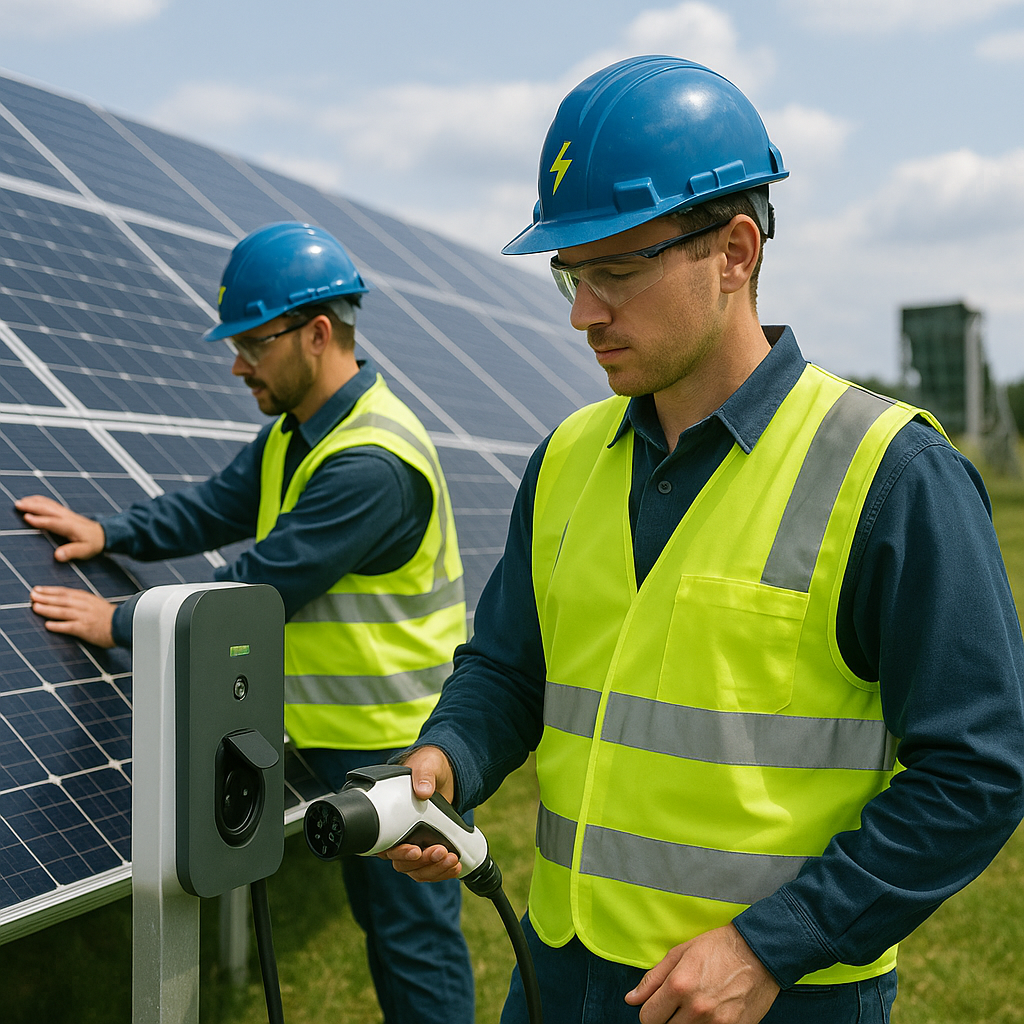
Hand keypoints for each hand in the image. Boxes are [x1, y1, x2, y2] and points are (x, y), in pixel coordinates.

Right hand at [16, 495, 104, 561]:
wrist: (104, 534)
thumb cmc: (93, 544)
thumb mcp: (85, 551)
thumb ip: (71, 553)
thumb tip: (57, 556)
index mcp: (70, 527)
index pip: (53, 522)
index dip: (40, 520)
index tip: (26, 517)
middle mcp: (67, 517)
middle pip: (48, 510)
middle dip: (32, 506)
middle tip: (17, 505)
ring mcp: (66, 513)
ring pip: (48, 504)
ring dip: (34, 502)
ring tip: (20, 501)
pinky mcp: (65, 512)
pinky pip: (51, 503)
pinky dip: (40, 500)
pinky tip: (31, 500)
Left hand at [28, 586, 115, 647]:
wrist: (125, 626)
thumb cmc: (110, 617)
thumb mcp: (96, 604)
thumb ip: (82, 602)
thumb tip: (64, 601)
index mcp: (87, 598)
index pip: (65, 592)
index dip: (50, 590)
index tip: (37, 589)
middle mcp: (85, 606)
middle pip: (62, 600)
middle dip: (45, 597)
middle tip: (32, 595)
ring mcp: (85, 617)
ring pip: (63, 611)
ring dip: (48, 609)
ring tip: (35, 607)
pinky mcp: (86, 629)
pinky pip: (70, 627)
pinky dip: (58, 626)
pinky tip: (48, 625)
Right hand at [378, 745, 461, 881]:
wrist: (443, 772)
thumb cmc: (427, 767)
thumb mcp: (426, 765)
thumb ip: (423, 775)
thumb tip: (423, 791)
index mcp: (389, 818)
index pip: (385, 846)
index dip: (400, 853)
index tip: (416, 850)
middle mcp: (398, 835)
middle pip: (402, 863)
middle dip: (422, 861)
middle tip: (440, 850)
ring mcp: (413, 843)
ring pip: (417, 870)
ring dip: (434, 869)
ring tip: (451, 858)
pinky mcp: (428, 847)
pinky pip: (430, 869)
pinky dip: (442, 871)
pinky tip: (455, 866)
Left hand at [624, 924, 779, 1023]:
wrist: (759, 953)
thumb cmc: (718, 948)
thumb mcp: (680, 953)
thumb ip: (653, 979)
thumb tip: (631, 999)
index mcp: (679, 986)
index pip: (647, 1018)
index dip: (650, 1012)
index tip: (658, 1006)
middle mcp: (696, 1008)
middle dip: (666, 1019)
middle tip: (677, 1006)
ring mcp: (716, 1023)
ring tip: (694, 1009)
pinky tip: (709, 1016)